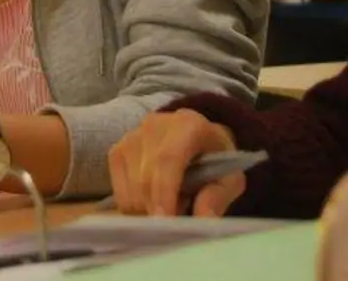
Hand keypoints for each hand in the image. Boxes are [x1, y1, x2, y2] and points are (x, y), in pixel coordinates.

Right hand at [107, 110, 239, 216]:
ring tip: (170, 205)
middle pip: (145, 178)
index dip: (164, 192)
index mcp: (188, 125)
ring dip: (147, 210)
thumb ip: (218, 197)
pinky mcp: (117, 152)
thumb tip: (203, 222)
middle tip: (178, 221)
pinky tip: (153, 200)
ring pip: (130, 190)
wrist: (198, 137)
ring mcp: (131, 137)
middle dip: (157, 210)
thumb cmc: (217, 159)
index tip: (165, 221)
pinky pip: (119, 193)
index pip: (167, 159)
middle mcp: (154, 126)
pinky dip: (135, 207)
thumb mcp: (230, 178)